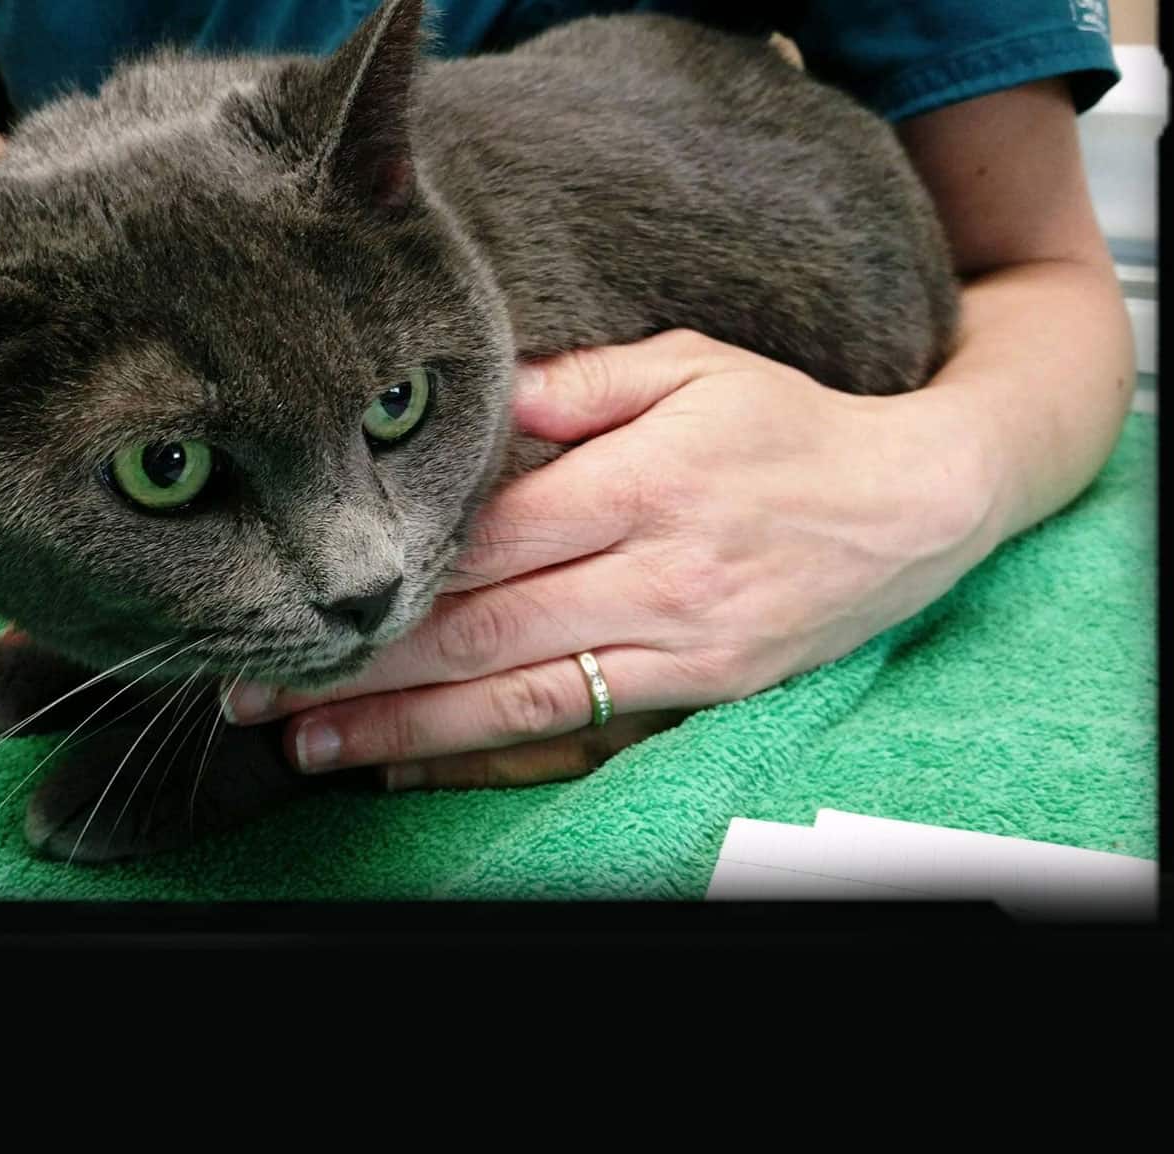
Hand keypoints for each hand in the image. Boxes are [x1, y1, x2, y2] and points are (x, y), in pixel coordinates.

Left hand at [223, 328, 1009, 788]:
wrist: (917, 506)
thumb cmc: (790, 425)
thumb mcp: (693, 365)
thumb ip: (578, 384)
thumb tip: (475, 394)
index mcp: (640, 480)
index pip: (486, 537)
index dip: (384, 574)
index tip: (295, 594)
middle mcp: (655, 573)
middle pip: (483, 629)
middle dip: (362, 665)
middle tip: (256, 692)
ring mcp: (680, 646)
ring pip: (522, 697)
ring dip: (407, 728)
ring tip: (312, 749)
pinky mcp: (702, 693)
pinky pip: (583, 732)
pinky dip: (495, 756)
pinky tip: (419, 767)